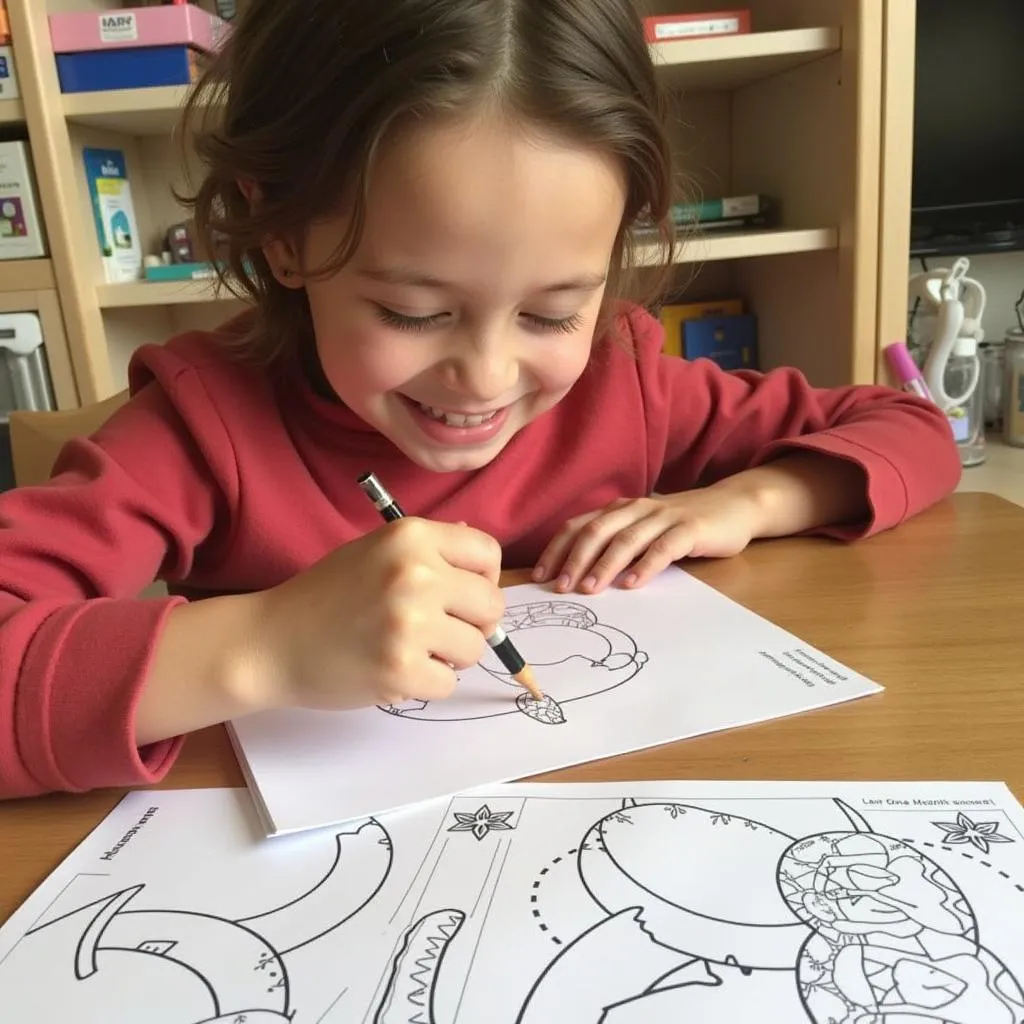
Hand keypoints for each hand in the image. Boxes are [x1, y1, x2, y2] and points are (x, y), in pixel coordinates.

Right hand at [252, 517, 504, 710]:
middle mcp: (415, 573)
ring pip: (475, 648)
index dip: (482, 578)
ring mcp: (409, 623)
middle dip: (473, 622)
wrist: (271, 641)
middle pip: (492, 604)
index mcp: (411, 536)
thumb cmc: (326, 595)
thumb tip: (483, 560)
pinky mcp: (400, 670)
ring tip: (410, 648)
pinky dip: (427, 683)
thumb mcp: (375, 550)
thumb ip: (430, 552)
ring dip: (450, 656)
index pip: (488, 552)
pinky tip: (394, 669)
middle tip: (437, 629)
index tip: (462, 595)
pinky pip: (448, 682)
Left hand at [533, 487, 761, 594]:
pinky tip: (633, 584)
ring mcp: (663, 517)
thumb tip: (577, 576)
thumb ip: (615, 546)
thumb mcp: (643, 531)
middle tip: (560, 588)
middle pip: (596, 531)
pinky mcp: (689, 529)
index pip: (578, 526)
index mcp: (619, 510)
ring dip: (604, 565)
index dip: (557, 550)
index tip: (540, 576)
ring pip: (626, 540)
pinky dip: (645, 566)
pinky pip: (663, 548)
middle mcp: (636, 509)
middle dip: (574, 559)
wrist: (733, 506)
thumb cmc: (681, 525)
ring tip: (589, 589)